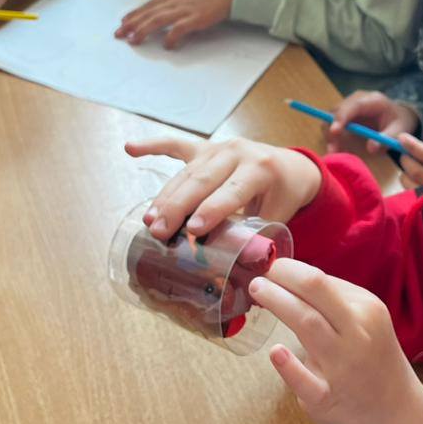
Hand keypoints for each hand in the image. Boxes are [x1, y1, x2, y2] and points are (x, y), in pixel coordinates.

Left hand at [115, 0, 238, 48]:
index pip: (149, 4)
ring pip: (158, 20)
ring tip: (133, 40)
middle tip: (119, 34)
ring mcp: (185, 9)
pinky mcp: (196, 18)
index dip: (135, 13)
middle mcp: (176, 0)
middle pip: (149, 12)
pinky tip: (167, 46)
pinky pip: (179, 29)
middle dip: (132, 23)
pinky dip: (171, 38)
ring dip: (143, 30)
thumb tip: (168, 2)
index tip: (123, 21)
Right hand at [124, 135, 321, 239]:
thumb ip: (259, 239)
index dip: (213, 210)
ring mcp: (218, 148)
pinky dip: (152, 146)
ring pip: (187, 171)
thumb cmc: (284, 195)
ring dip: (165, 196)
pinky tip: (130, 148)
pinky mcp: (205, 148)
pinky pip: (176, 145)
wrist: (292, 166)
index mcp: (261, 169)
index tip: (193, 230)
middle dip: (178, 207)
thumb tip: (242, 278)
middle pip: (202, 180)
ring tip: (149, 219)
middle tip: (159, 231)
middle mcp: (237, 153)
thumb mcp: (280, 215)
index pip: (233, 191)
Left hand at [251, 259, 422, 423]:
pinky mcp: (327, 400)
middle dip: (283, 276)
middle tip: (261, 274)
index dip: (291, 271)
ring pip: (306, 323)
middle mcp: (357, 334)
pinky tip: (275, 352)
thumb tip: (294, 279)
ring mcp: (343, 367)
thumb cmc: (375, 362)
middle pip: (315, 290)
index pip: (321, 280)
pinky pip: (305, 380)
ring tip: (258, 291)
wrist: (399, 418)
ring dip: (277, 301)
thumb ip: (337, 302)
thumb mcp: (369, 323)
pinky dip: (288, 366)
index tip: (274, 269)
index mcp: (368, 310)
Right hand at [326, 91, 418, 155]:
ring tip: (334, 152)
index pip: (353, 106)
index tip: (335, 132)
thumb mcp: (399, 131)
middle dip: (332, 130)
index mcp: (373, 100)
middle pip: (337, 111)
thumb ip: (386, 139)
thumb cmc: (399, 122)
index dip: (341, 117)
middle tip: (333, 150)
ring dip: (330, 135)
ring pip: (330, 117)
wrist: (399, 116)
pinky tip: (337, 149)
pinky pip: (333, 124)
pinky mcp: (344, 114)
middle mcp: (357, 99)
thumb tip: (370, 148)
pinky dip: (332, 137)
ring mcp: (349, 105)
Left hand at [396, 135, 422, 188]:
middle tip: (404, 155)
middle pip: (417, 172)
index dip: (415, 147)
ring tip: (407, 170)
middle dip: (407, 160)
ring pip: (411, 186)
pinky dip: (409, 189)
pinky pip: (412, 199)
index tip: (402, 138)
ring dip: (405, 175)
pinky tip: (410, 184)